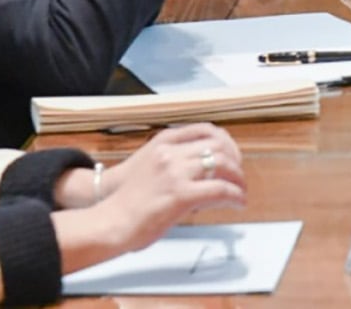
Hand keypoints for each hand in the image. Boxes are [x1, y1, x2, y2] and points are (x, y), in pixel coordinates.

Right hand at [51, 124, 245, 271]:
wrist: (110, 221)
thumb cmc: (128, 201)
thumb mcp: (150, 166)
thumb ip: (175, 160)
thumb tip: (204, 170)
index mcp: (163, 142)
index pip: (205, 129)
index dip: (226, 142)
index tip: (232, 155)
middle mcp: (170, 152)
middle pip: (218, 145)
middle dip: (235, 161)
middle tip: (239, 176)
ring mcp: (175, 172)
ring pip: (223, 164)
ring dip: (238, 179)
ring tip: (240, 191)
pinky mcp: (181, 194)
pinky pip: (220, 189)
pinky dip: (235, 195)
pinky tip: (237, 202)